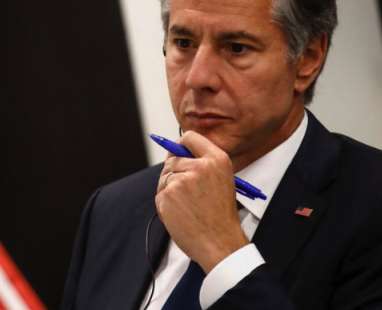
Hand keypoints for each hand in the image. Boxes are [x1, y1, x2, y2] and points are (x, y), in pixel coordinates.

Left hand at [156, 130, 248, 273]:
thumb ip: (202, 164)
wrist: (220, 244)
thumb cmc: (220, 215)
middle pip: (172, 159)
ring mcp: (182, 180)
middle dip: (173, 173)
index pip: (190, 137)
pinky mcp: (168, 194)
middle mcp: (200, 166)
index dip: (180, 145)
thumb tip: (174, 154)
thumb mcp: (222, 181)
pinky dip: (165, 205)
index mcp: (217, 159)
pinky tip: (181, 216)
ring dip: (169, 190)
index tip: (176, 153)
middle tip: (186, 193)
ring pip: (164, 177)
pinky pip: (159, 194)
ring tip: (187, 207)